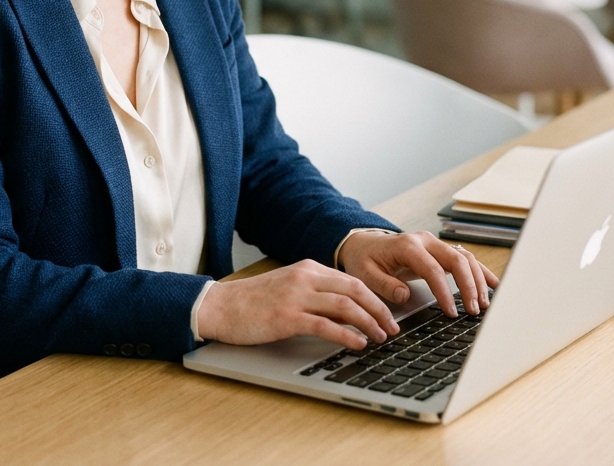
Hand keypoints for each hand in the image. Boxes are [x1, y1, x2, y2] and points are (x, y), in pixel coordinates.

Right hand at [196, 259, 400, 349]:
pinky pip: (326, 325)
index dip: (375, 298)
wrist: (220, 306)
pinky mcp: (287, 317)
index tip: (388, 314)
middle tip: (393, 328)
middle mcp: (305, 278)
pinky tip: (358, 344)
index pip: (352, 280)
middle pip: (355, 289)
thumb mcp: (288, 288)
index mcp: (308, 269)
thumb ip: (315, 294)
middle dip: (379, 310)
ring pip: (345, 306)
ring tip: (381, 338)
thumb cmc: (252, 302)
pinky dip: (347, 335)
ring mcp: (296, 296)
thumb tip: (346, 312)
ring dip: (368, 323)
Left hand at [338, 231, 497, 316]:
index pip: (433, 269)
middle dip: (468, 286)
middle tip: (472, 310)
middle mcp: (425, 241)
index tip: (451, 312)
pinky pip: (464, 258)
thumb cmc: (365, 259)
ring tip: (482, 304)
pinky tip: (492, 285)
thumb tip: (404, 295)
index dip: (445, 291)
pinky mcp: (440, 250)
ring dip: (477, 280)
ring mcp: (434, 244)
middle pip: (456, 260)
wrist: (364, 243)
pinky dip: (479, 271)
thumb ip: (384, 285)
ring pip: (465, 258)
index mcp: (408, 246)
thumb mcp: (365, 274)